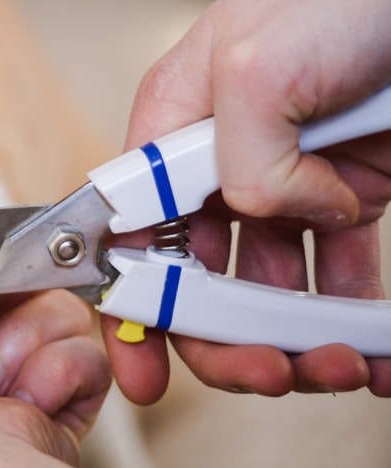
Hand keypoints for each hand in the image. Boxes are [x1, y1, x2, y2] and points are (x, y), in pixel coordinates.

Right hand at [106, 0, 390, 403]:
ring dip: (301, 340)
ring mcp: (289, 181)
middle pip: (201, 281)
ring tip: (341, 363)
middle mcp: (220, 164)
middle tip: (275, 372)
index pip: (129, 238)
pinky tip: (378, 350)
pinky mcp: (353, 190)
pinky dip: (361, 321)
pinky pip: (346, 273)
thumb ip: (243, 159)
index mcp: (172, 131)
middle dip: (231, 340)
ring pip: (274, 290)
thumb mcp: (258, 66)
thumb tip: (274, 214)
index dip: (131, 310)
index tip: (145, 372)